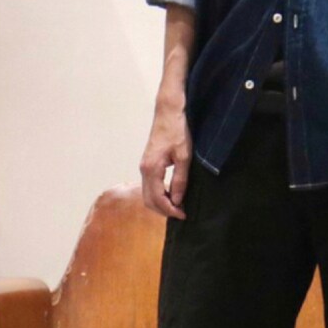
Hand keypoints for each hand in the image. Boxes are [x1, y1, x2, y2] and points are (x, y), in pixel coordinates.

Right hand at [140, 99, 192, 218]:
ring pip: (147, 194)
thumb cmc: (177, 131)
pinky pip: (150, 186)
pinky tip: (172, 194)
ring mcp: (144, 167)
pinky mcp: (147, 164)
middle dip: (163, 210)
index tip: (184, 215)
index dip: (170, 210)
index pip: (157, 199)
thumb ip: (180, 180)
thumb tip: (178, 201)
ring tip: (178, 206)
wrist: (168, 112)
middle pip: (148, 200)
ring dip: (160, 203)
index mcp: (151, 169)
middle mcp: (143, 170)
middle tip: (181, 213)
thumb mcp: (183, 157)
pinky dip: (158, 195)